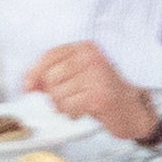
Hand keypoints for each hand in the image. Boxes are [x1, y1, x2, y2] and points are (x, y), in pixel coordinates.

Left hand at [23, 42, 161, 147]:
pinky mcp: (98, 95)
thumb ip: (56, 74)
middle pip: (50, 77)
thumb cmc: (105, 92)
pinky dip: (72, 113)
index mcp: (87, 48)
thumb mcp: (82, 75)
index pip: (50, 55)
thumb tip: (29, 84)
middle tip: (69, 98)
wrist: (133, 111)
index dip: (34, 73)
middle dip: (53, 93)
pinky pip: (67, 106)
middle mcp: (93, 58)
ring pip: (56, 94)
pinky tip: (84, 110)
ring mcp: (97, 76)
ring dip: (63, 106)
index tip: (29, 87)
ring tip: (79, 104)